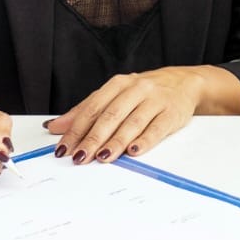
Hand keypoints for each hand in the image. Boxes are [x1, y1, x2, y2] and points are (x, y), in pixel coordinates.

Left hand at [45, 67, 215, 164]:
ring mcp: (156, 100)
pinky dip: (145, 140)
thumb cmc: (144, 92)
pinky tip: (134, 151)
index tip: (64, 148)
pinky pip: (157, 128)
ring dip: (116, 142)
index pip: (92, 108)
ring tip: (102, 157)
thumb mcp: (115, 95)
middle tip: (80, 157)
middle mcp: (137, 89)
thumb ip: (86, 110)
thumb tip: (55, 127)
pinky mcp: (172, 113)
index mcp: (118, 84)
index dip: (76, 129)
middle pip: (111, 116)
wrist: (184, 82)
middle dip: (93, 138)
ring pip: (132, 122)